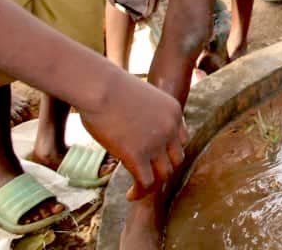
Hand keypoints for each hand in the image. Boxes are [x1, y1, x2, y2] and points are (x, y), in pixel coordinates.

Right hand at [78, 76, 187, 200]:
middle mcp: (170, 128)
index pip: (181, 139)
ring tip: (138, 190)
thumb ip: (147, 115)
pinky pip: (146, 183)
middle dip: (163, 170)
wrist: (99, 86)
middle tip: (147, 176)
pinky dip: (140, 192)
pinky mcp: (138, 155)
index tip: (154, 159)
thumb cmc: (110, 88)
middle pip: (177, 159)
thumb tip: (137, 131)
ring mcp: (156, 142)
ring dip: (152, 186)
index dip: (168, 152)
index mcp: (174, 111)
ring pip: (164, 175)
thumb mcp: (141, 98)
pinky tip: (129, 195)